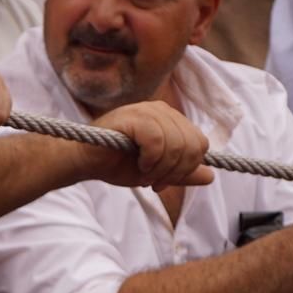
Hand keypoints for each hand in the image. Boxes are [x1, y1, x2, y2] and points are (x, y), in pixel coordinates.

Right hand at [84, 101, 212, 188]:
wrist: (82, 161)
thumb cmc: (114, 164)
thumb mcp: (155, 172)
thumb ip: (181, 173)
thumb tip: (210, 176)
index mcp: (170, 120)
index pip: (200, 144)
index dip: (186, 168)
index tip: (162, 182)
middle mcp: (162, 110)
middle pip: (193, 145)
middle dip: (175, 171)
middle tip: (154, 182)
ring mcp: (148, 111)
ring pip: (177, 145)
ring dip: (161, 169)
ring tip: (144, 174)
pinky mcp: (134, 117)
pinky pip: (158, 141)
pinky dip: (150, 160)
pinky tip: (138, 165)